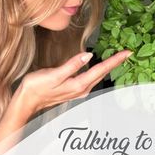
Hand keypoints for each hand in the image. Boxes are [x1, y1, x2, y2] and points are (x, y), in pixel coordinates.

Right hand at [12, 50, 131, 117]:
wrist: (27, 101)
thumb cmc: (37, 87)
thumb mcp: (54, 74)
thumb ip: (72, 65)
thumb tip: (88, 55)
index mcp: (78, 84)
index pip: (101, 69)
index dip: (115, 60)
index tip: (126, 53)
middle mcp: (82, 89)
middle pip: (103, 73)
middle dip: (116, 63)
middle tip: (127, 53)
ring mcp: (79, 91)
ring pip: (98, 76)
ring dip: (109, 67)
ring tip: (118, 58)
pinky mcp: (74, 89)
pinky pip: (92, 78)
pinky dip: (99, 71)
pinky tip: (101, 66)